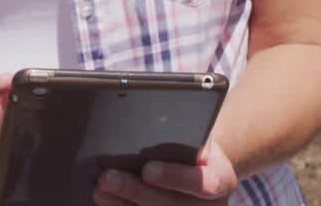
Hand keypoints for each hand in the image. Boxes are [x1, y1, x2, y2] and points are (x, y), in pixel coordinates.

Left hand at [93, 141, 237, 205]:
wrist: (202, 168)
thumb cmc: (194, 146)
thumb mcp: (198, 136)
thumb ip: (182, 134)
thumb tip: (148, 123)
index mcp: (221, 179)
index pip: (201, 182)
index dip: (174, 177)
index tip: (147, 169)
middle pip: (170, 205)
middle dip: (135, 191)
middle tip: (107, 177)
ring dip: (122, 204)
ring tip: (99, 189)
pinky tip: (105, 200)